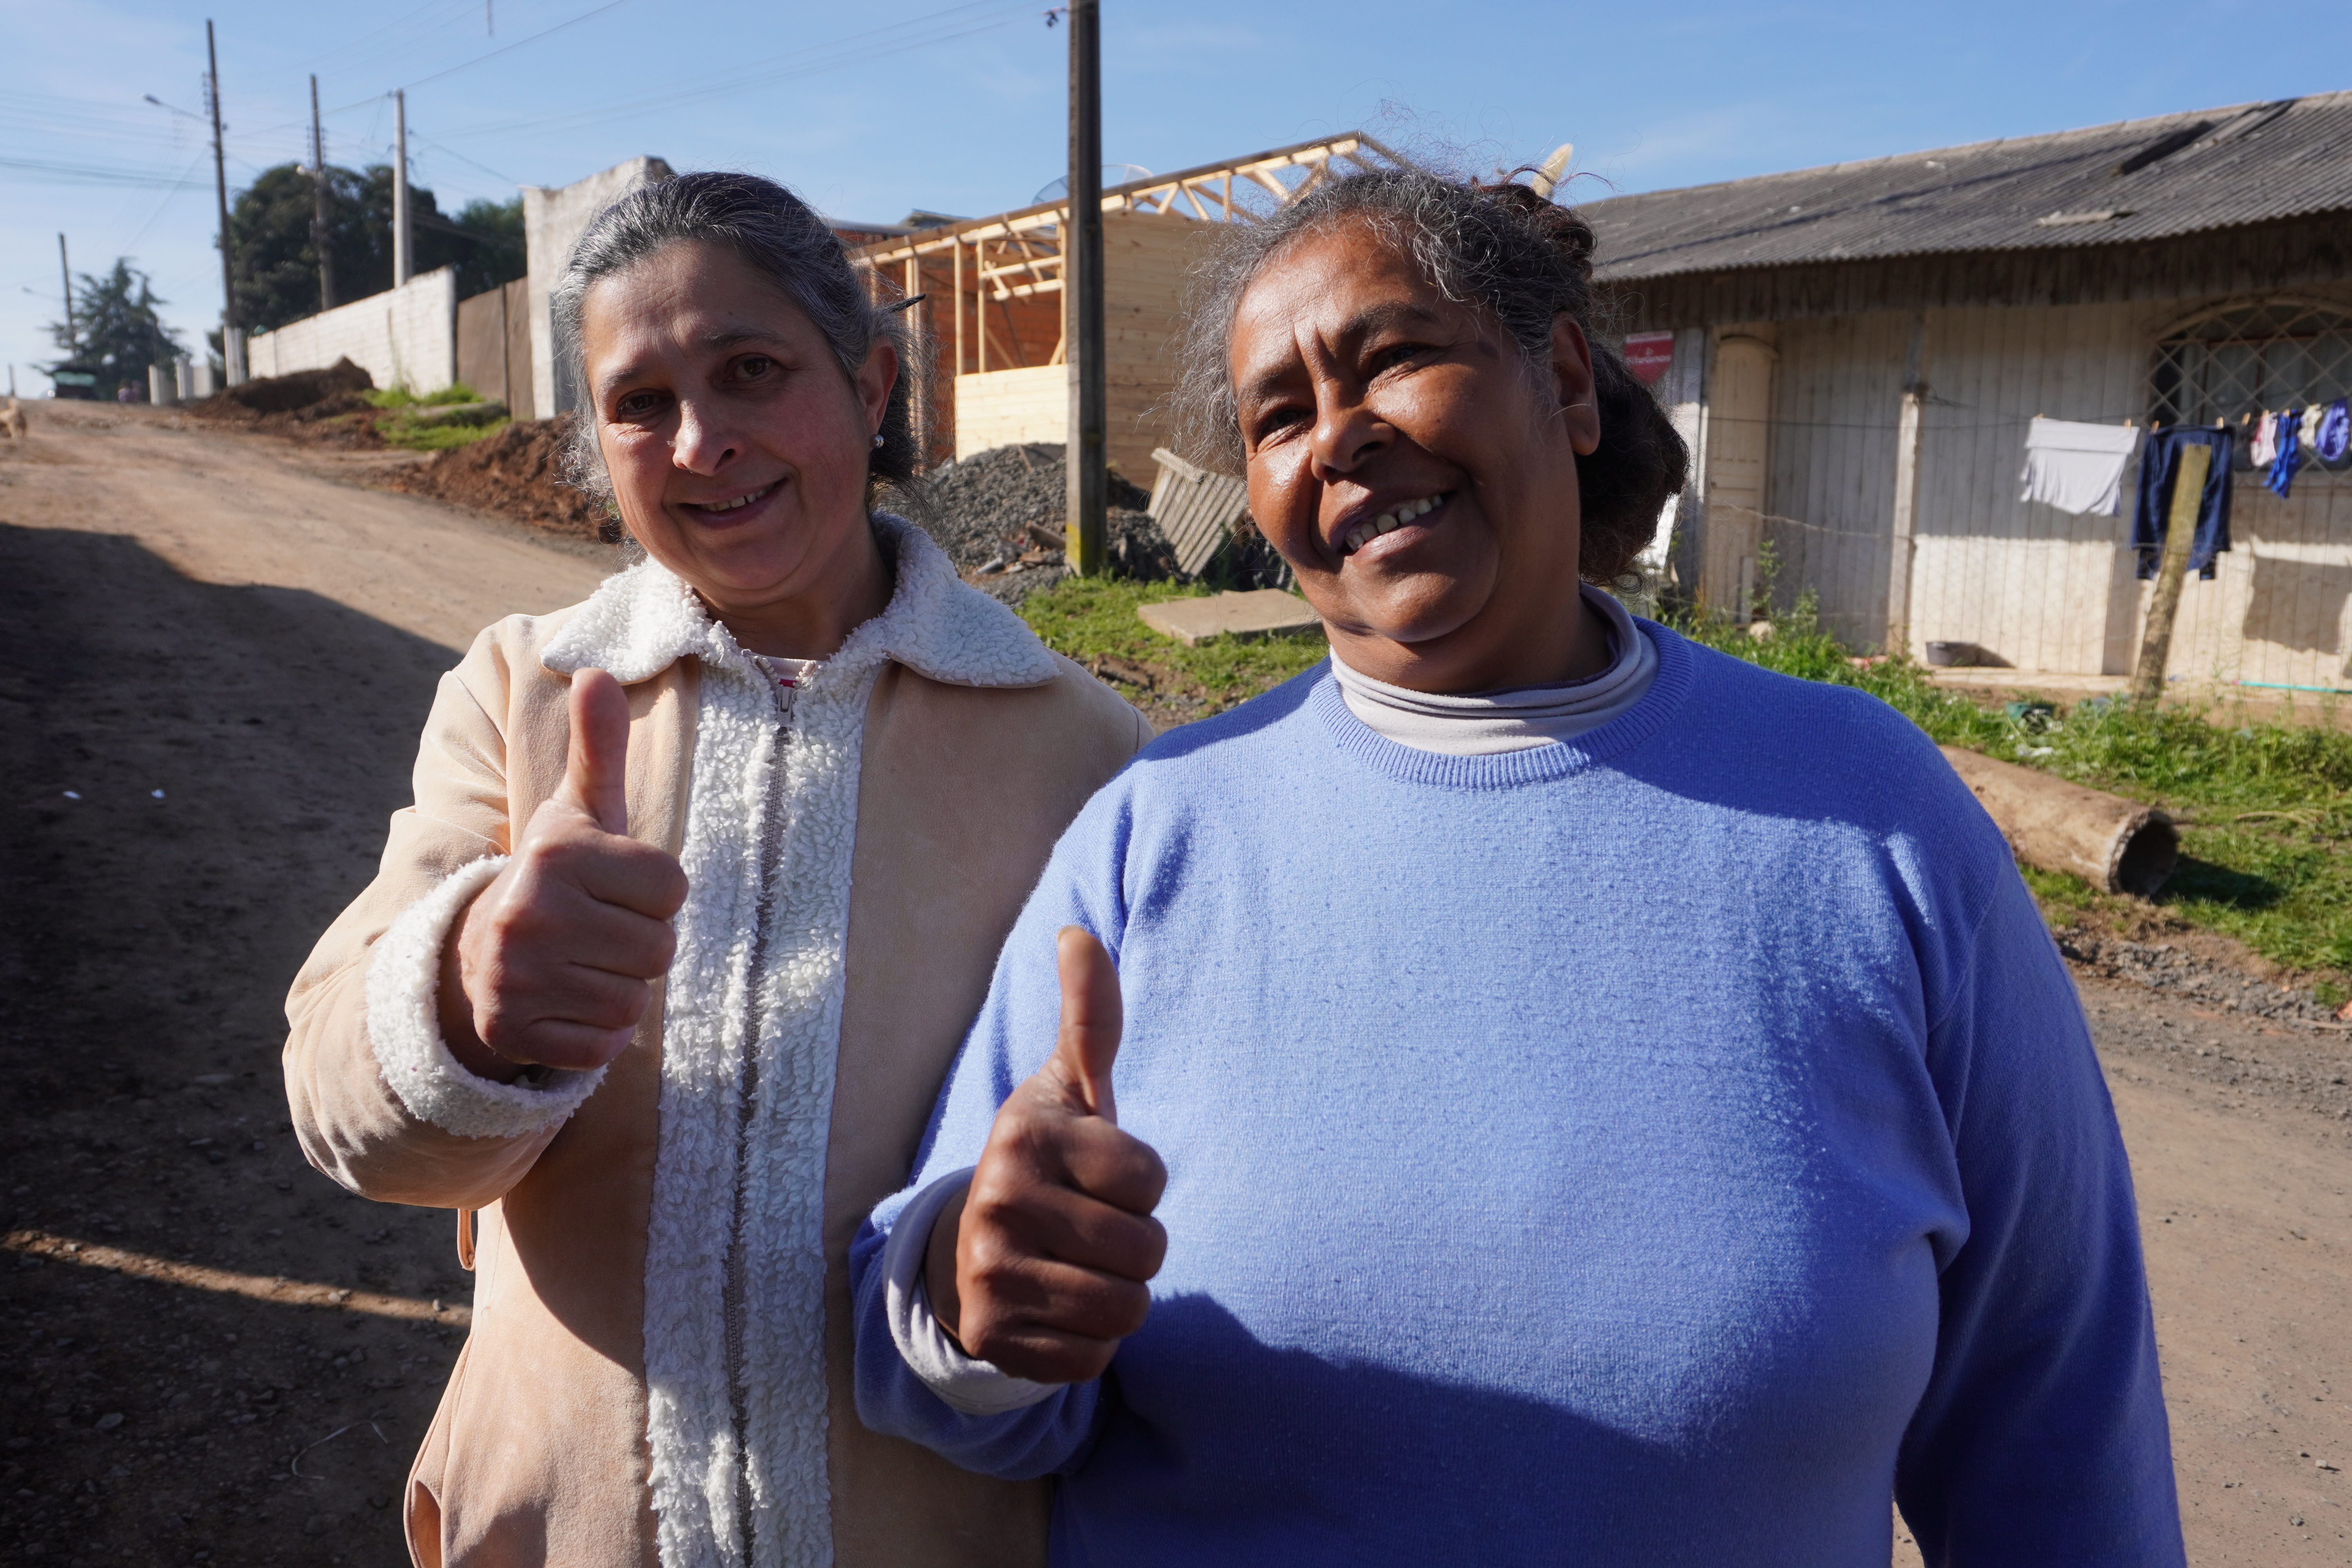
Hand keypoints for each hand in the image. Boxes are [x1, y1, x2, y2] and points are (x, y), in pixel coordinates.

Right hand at [437, 667, 688, 1079]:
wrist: (477, 951)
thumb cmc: (554, 877)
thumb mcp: (578, 811)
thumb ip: (598, 746)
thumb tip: (596, 668)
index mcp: (555, 854)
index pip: (672, 888)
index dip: (654, 893)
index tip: (614, 889)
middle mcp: (529, 913)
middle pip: (660, 949)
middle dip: (640, 944)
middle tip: (596, 931)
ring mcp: (516, 978)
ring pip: (635, 1001)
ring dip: (619, 988)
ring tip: (580, 964)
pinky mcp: (514, 1033)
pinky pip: (605, 1046)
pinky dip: (597, 1034)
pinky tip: (566, 1003)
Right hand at [926, 927, 1167, 1383]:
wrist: (971, 1247)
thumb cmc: (1050, 1161)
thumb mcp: (1072, 1088)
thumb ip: (1090, 1017)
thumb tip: (1080, 934)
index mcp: (1026, 1138)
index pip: (1151, 1179)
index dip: (1141, 1184)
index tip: (1101, 1177)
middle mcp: (998, 1202)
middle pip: (1148, 1252)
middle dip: (1138, 1247)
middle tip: (1093, 1230)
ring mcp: (989, 1275)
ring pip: (1126, 1311)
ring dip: (1119, 1297)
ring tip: (1079, 1268)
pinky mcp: (994, 1339)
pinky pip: (1092, 1360)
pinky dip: (1089, 1343)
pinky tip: (1057, 1308)